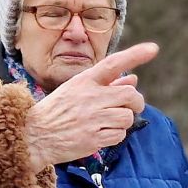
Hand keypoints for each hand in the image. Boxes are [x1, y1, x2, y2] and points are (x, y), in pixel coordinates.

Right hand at [25, 42, 158, 169]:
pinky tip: (101, 134)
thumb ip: (107, 85)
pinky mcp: (93, 139)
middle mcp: (90, 97)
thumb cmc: (58, 111)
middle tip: (131, 107)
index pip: (114, 64)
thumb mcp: (77, 90)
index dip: (135, 55)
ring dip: (123, 121)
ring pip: (127, 117)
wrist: (34, 135)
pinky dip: (115, 135)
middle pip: (130, 95)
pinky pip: (119, 135)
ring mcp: (92, 119)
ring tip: (108, 122)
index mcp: (84, 81)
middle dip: (136, 102)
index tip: (153, 49)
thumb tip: (133, 79)